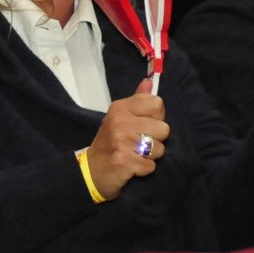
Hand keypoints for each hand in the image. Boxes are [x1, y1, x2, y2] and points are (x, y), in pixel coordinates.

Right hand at [85, 80, 167, 199]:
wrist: (89, 170)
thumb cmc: (109, 141)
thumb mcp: (119, 116)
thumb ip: (137, 100)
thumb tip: (148, 82)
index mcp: (121, 108)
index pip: (157, 104)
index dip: (156, 117)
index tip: (144, 124)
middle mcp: (121, 122)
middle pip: (164, 128)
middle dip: (155, 139)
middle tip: (138, 143)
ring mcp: (123, 142)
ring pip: (160, 149)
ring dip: (150, 156)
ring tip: (134, 154)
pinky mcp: (125, 162)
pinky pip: (151, 166)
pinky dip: (143, 169)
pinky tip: (131, 165)